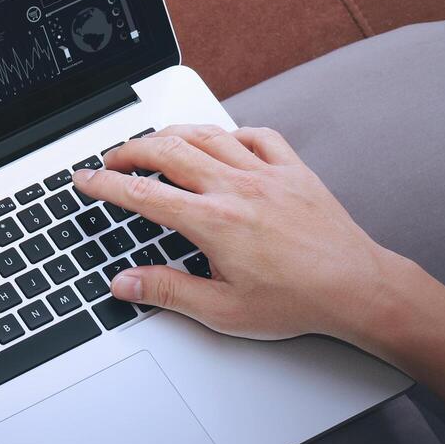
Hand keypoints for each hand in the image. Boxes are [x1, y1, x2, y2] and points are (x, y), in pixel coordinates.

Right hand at [72, 124, 393, 341]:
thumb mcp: (222, 310)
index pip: (144, 195)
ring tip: (152, 144)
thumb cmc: (298, 300)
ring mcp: (267, 174)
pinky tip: (219, 142)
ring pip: (207, 135)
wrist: (358, 288)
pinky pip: (256, 135)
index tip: (86, 180)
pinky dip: (229, 133)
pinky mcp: (294, 170)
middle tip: (111, 161)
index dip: (106, 185)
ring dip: (171, 134)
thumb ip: (167, 292)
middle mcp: (238, 189)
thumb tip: (125, 283)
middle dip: (130, 150)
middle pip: (168, 151)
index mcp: (215, 222)